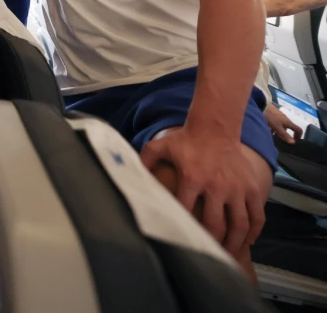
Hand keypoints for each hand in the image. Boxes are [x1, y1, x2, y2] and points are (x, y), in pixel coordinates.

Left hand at [141, 128, 268, 254]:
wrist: (215, 127)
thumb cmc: (186, 140)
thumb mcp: (159, 147)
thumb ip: (144, 161)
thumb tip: (127, 174)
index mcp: (192, 178)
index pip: (186, 210)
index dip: (182, 228)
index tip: (179, 241)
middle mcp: (216, 185)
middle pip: (216, 224)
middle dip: (211, 244)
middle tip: (207, 257)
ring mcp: (237, 188)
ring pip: (240, 224)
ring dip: (235, 243)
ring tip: (228, 255)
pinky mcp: (252, 187)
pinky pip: (257, 215)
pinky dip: (255, 231)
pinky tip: (248, 241)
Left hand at [264, 104, 302, 143]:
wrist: (262, 105)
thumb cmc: (271, 117)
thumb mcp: (277, 127)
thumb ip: (284, 135)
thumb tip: (293, 143)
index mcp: (288, 123)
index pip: (298, 129)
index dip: (299, 136)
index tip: (294, 141)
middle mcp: (285, 120)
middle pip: (289, 129)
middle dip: (286, 135)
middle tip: (281, 141)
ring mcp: (279, 117)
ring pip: (281, 127)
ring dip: (278, 132)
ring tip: (273, 137)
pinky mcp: (274, 116)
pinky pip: (276, 124)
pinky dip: (274, 128)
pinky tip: (267, 131)